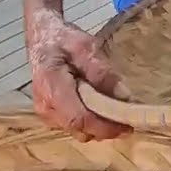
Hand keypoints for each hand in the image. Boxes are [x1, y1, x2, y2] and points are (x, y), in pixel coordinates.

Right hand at [27, 10, 131, 141]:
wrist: (43, 39)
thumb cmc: (64, 40)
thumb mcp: (86, 48)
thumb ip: (103, 73)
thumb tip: (124, 97)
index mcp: (52, 87)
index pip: (79, 119)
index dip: (105, 127)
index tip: (127, 126)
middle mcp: (45, 106)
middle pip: (80, 130)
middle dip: (105, 128)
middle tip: (126, 116)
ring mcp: (45, 114)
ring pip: (78, 131)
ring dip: (98, 125)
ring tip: (113, 108)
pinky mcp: (50, 116)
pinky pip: (74, 126)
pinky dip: (90, 121)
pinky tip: (98, 105)